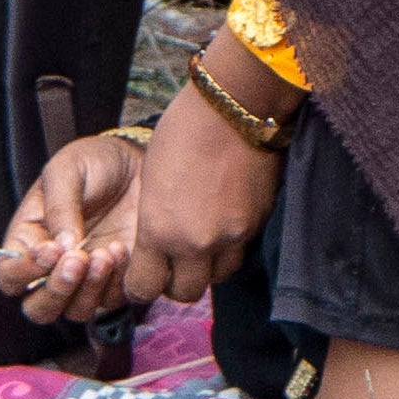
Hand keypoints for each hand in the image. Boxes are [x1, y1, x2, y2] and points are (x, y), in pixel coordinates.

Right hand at [0, 132, 145, 322]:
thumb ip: (59, 207)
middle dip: (56, 291)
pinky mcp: (117, 280)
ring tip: (105, 252)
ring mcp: (85, 279)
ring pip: (75, 311)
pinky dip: (115, 283)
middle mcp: (52, 269)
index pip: (10, 276)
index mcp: (28, 242)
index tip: (50, 249)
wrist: (138, 161)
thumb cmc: (94, 163)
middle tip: (77, 260)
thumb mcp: (67, 170)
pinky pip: (111, 301)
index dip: (24, 271)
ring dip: (88, 289)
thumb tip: (62, 248)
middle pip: (39, 308)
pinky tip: (122, 250)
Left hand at [119, 72, 290, 308]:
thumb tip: (160, 246)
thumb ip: (155, 222)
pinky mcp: (257, 223)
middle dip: (175, 282)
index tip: (143, 274)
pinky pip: (240, 251)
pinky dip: (229, 245)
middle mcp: (196, 242)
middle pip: (184, 293)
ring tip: (202, 242)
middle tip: (173, 262)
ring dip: (207, 267)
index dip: (140, 284)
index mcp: (159, 230)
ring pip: (217, 277)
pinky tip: (223, 221)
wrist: (235, 105)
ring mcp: (232, 235)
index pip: (143, 288)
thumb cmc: (184, 132)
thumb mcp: (151, 180)